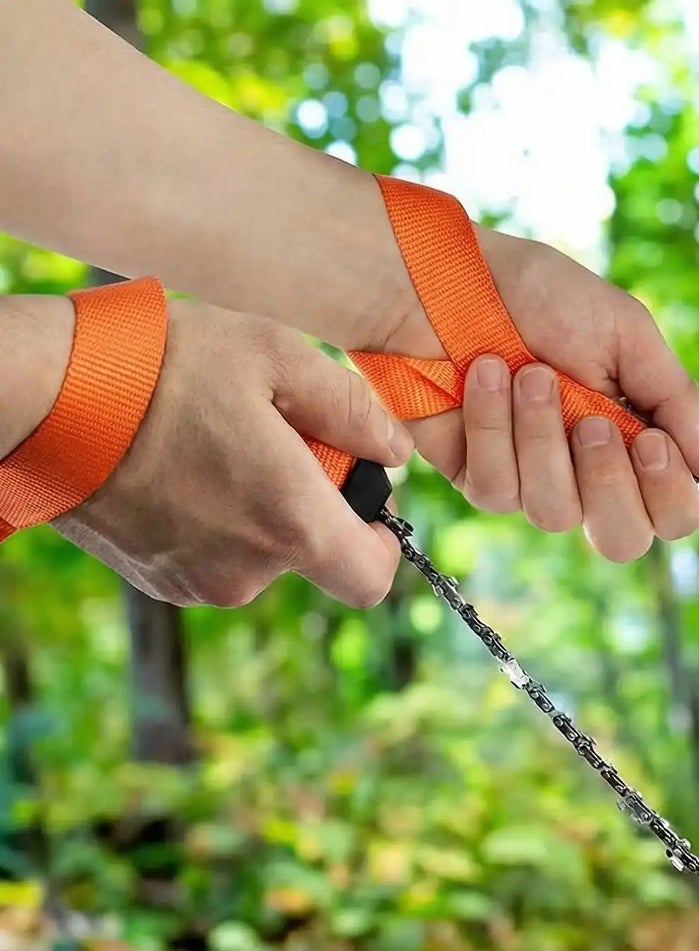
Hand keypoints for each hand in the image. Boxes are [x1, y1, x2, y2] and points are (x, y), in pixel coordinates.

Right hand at [49, 300, 411, 607]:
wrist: (40, 400)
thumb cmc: (159, 367)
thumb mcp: (274, 356)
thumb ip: (351, 409)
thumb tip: (395, 449)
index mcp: (291, 525)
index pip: (373, 577)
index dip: (381, 541)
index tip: (361, 494)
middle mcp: (249, 572)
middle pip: (314, 554)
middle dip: (312, 503)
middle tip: (274, 439)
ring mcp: (199, 584)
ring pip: (263, 553)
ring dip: (261, 506)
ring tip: (216, 441)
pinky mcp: (159, 581)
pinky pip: (217, 556)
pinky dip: (218, 518)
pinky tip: (182, 463)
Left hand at [378, 228, 698, 563]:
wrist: (449, 279)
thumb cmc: (542, 297)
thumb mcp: (626, 332)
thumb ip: (673, 398)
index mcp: (634, 444)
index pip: (672, 514)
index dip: (668, 494)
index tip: (651, 441)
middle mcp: (588, 476)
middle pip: (622, 540)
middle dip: (609, 482)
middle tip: (591, 422)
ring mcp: (534, 483)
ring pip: (556, 513)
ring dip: (543, 437)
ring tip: (529, 374)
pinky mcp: (481, 479)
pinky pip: (499, 489)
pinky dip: (494, 427)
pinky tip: (486, 377)